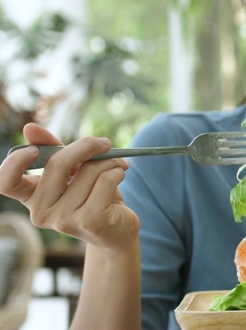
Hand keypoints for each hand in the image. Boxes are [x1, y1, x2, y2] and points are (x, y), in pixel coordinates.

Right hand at [0, 123, 138, 252]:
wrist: (117, 230)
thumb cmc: (93, 197)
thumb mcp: (72, 173)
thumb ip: (53, 150)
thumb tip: (30, 128)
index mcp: (32, 197)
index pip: (6, 182)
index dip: (15, 162)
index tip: (34, 150)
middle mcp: (42, 212)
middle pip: (57, 164)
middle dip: (86, 146)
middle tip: (105, 143)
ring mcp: (64, 220)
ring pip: (88, 170)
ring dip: (109, 161)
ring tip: (117, 166)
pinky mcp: (90, 221)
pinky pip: (105, 180)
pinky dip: (117, 171)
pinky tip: (120, 175)